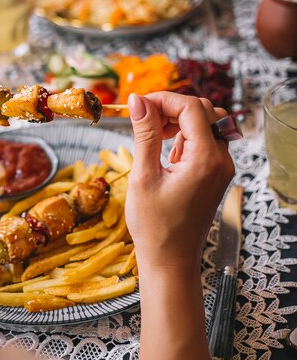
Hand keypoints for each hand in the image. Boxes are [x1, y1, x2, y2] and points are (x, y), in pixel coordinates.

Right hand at [125, 92, 234, 275]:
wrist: (171, 259)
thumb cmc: (154, 225)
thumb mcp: (144, 176)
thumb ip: (145, 134)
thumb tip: (138, 102)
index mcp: (205, 159)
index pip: (190, 107)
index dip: (162, 100)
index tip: (137, 104)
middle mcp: (221, 159)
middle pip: (203, 110)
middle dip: (171, 107)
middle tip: (143, 117)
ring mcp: (222, 167)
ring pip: (207, 123)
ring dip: (179, 120)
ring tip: (152, 134)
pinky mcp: (216, 174)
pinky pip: (206, 141)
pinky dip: (185, 136)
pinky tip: (165, 151)